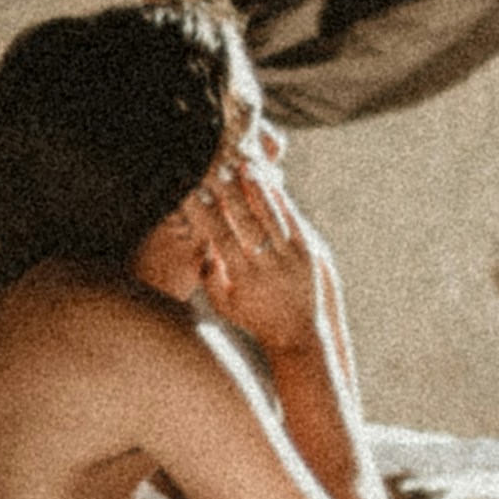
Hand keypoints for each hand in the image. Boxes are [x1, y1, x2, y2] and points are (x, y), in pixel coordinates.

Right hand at [192, 148, 334, 360]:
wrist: (297, 334)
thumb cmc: (253, 317)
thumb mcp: (223, 304)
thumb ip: (209, 275)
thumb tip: (201, 240)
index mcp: (243, 279)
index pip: (220, 238)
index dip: (205, 213)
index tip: (190, 191)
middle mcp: (267, 267)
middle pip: (245, 222)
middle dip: (228, 192)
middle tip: (214, 166)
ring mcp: (290, 258)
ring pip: (270, 216)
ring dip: (255, 188)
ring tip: (243, 164)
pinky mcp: (308, 252)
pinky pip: (291, 219)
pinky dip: (279, 198)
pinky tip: (269, 180)